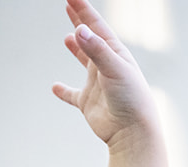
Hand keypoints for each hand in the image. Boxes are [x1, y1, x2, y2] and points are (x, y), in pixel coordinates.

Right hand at [52, 0, 160, 149]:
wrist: (133, 133)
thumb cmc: (131, 100)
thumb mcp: (115, 70)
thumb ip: (97, 50)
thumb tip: (79, 30)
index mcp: (116, 55)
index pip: (97, 27)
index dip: (83, 10)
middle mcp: (107, 67)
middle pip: (91, 39)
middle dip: (80, 22)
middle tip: (69, 6)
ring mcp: (98, 85)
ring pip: (85, 62)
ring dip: (77, 50)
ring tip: (68, 38)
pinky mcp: (89, 103)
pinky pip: (72, 95)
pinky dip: (63, 91)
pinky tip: (54, 87)